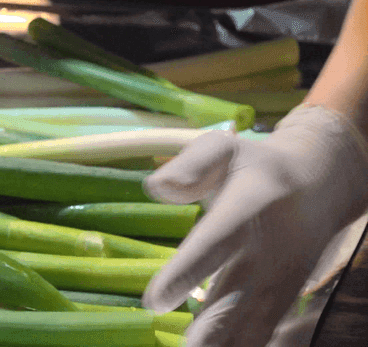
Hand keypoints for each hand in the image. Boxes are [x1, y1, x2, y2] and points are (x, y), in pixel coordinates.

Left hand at [141, 106, 367, 345]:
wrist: (321, 182)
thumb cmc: (257, 165)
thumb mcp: (225, 147)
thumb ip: (192, 165)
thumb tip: (156, 188)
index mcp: (249, 205)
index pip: (215, 242)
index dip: (186, 272)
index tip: (153, 301)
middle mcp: (267, 249)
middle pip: (236, 297)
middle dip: (210, 330)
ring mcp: (280, 278)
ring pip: (252, 323)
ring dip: (225, 345)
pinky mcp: (284, 295)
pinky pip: (263, 329)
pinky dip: (243, 345)